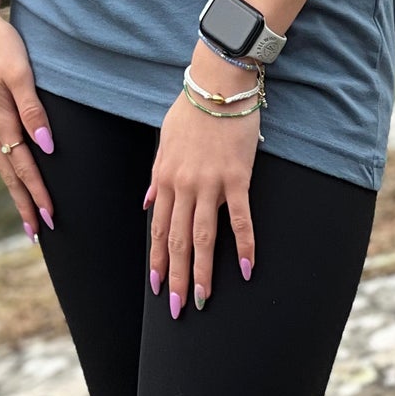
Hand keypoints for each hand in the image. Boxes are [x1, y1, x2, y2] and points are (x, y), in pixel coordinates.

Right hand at [0, 0, 54, 238]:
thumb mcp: (20, 74)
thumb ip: (33, 110)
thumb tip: (46, 147)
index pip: (23, 166)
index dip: (37, 193)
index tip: (50, 219)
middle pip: (9, 173)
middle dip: (24, 203)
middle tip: (37, 232)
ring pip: (1, 163)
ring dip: (14, 189)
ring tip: (25, 211)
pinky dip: (6, 167)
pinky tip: (11, 170)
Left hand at [144, 42, 259, 314]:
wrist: (218, 86)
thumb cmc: (190, 112)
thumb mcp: (163, 142)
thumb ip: (156, 176)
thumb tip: (146, 204)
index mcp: (164, 177)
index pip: (159, 229)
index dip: (158, 261)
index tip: (158, 288)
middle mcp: (184, 185)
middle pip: (179, 240)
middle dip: (177, 277)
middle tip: (179, 310)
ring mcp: (210, 183)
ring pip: (204, 236)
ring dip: (204, 272)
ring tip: (204, 300)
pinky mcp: (237, 178)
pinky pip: (241, 219)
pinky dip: (245, 245)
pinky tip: (248, 270)